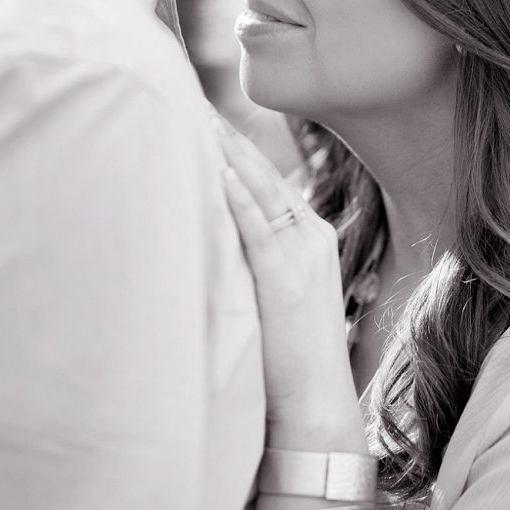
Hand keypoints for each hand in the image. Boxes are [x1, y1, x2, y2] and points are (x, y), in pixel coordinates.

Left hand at [215, 119, 363, 445]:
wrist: (315, 406)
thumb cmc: (288, 356)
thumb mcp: (275, 291)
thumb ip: (254, 257)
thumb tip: (212, 231)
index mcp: (312, 238)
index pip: (270, 181)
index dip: (238, 149)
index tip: (208, 119)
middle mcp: (312, 237)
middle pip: (264, 175)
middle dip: (229, 139)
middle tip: (194, 104)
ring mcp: (302, 255)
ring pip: (260, 190)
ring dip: (227, 154)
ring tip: (197, 121)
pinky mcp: (284, 277)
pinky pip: (256, 225)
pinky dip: (236, 195)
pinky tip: (216, 170)